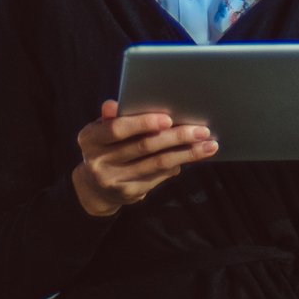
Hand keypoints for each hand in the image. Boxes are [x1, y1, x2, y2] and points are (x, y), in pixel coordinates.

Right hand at [71, 100, 217, 216]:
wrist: (95, 187)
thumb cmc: (105, 147)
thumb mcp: (102, 130)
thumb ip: (112, 118)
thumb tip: (114, 104)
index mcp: (90, 139)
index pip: (118, 129)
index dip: (143, 123)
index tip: (168, 118)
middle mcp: (99, 162)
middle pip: (144, 146)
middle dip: (176, 136)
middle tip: (201, 130)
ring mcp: (114, 180)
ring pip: (157, 163)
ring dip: (186, 153)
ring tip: (209, 144)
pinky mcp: (129, 193)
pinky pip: (159, 176)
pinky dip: (178, 164)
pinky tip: (194, 156)